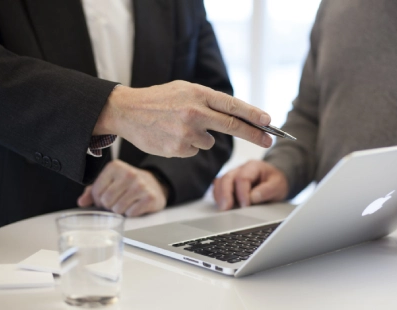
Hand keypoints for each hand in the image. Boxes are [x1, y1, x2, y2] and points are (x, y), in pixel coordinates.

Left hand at [77, 160, 167, 216]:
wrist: (154, 184)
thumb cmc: (128, 184)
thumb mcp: (110, 182)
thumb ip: (93, 190)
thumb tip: (81, 202)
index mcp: (115, 167)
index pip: (96, 191)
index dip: (98, 199)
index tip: (106, 197)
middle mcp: (129, 173)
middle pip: (106, 201)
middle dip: (109, 206)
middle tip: (116, 202)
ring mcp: (141, 185)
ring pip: (118, 209)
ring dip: (120, 211)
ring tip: (126, 203)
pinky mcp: (150, 197)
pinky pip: (131, 213)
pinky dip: (131, 213)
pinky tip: (135, 205)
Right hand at [94, 81, 272, 157]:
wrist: (127, 111)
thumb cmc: (159, 99)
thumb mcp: (184, 89)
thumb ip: (208, 101)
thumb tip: (234, 115)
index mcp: (198, 94)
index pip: (233, 106)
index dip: (253, 115)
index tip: (269, 122)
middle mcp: (195, 112)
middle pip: (233, 126)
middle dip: (254, 134)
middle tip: (269, 140)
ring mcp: (186, 132)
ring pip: (209, 142)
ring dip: (201, 137)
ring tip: (179, 126)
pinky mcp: (178, 149)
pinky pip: (194, 150)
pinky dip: (187, 145)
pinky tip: (171, 135)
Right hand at [213, 160, 287, 209]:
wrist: (275, 180)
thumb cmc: (275, 182)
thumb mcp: (278, 185)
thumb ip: (267, 190)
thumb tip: (253, 197)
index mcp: (253, 166)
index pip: (242, 178)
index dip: (242, 192)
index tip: (245, 205)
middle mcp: (240, 169)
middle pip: (227, 178)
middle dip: (225, 194)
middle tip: (226, 208)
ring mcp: (233, 176)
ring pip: (220, 182)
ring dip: (219, 196)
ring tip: (222, 208)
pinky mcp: (229, 184)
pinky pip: (218, 188)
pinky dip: (218, 196)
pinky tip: (222, 206)